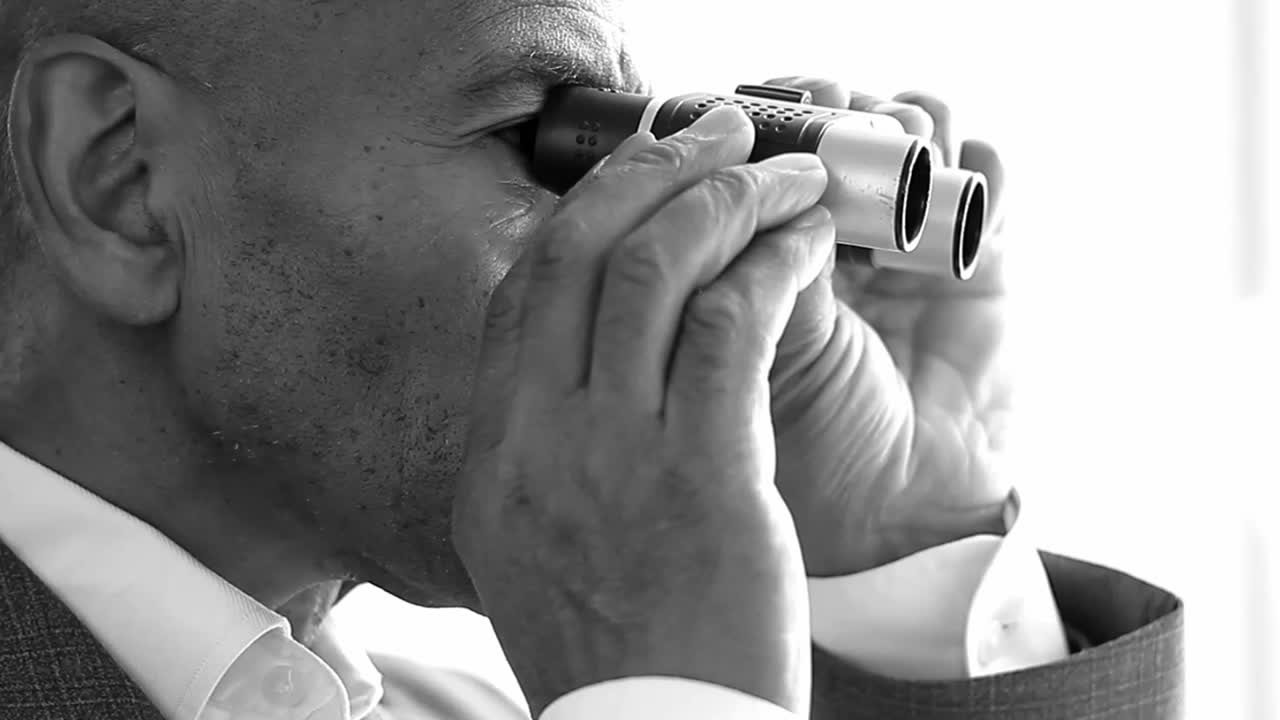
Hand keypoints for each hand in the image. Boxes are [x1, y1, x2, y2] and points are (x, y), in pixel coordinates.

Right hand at [452, 106, 834, 714]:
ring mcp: (617, 458)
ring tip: (783, 176)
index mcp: (494, 458)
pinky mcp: (708, 478)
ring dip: (728, 201)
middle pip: (578, 254)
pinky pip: (734, 327)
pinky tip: (808, 246)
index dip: (584, 215)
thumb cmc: (616, 651)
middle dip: (654, 172)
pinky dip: (775, 264)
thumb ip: (550, 452)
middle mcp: (539, 442)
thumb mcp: (539, 547)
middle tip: (717, 134)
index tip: (640, 179)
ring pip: (657, 272)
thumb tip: (589, 369)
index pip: (522, 295)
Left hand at [762, 77, 1012, 576]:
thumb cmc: (807, 448)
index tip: (752, 116)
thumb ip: (753, 264)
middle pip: (832, 128)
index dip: (755, 126)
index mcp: (757, 256)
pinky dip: (977, 163)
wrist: (902, 518)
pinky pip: (987, 180)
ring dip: (903, 121)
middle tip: (828, 113)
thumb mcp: (754, 351)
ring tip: (897, 144)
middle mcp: (825, 242)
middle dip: (831, 111)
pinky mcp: (975, 260)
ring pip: (909, 135)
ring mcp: (902, 246)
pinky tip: (955, 182)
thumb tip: (760, 172)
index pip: (758, 157)